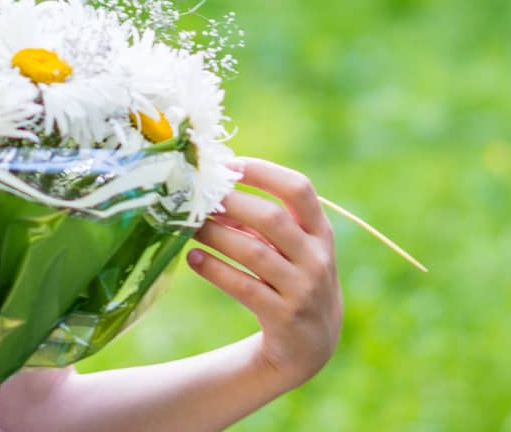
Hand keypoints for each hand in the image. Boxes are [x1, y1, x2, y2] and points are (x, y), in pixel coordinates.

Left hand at [188, 157, 342, 390]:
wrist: (312, 345)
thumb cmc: (294, 280)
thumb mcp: (292, 249)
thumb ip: (262, 223)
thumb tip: (215, 194)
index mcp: (320, 232)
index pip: (298, 189)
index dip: (264, 172)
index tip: (230, 165)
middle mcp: (317, 257)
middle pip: (272, 218)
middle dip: (231, 203)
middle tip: (200, 197)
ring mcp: (302, 288)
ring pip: (254, 252)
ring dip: (216, 235)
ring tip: (190, 226)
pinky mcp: (283, 317)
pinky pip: (243, 287)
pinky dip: (215, 270)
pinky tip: (194, 258)